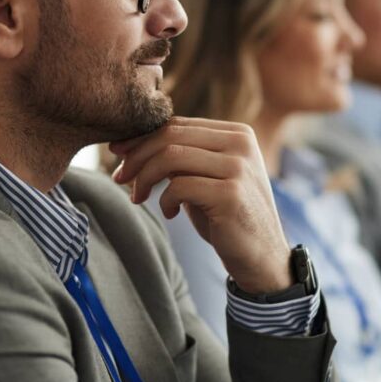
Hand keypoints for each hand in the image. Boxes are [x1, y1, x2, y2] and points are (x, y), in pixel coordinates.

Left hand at [110, 118, 292, 293]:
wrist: (262, 257)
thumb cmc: (227, 217)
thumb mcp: (206, 178)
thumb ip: (183, 157)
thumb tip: (131, 143)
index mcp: (237, 133)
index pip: (178, 124)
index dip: (142, 138)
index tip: (118, 155)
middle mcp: (241, 144)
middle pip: (171, 136)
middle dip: (136, 156)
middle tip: (119, 178)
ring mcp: (238, 168)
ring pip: (171, 157)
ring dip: (144, 177)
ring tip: (138, 197)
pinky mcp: (230, 194)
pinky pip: (179, 186)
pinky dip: (165, 200)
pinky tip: (170, 213)